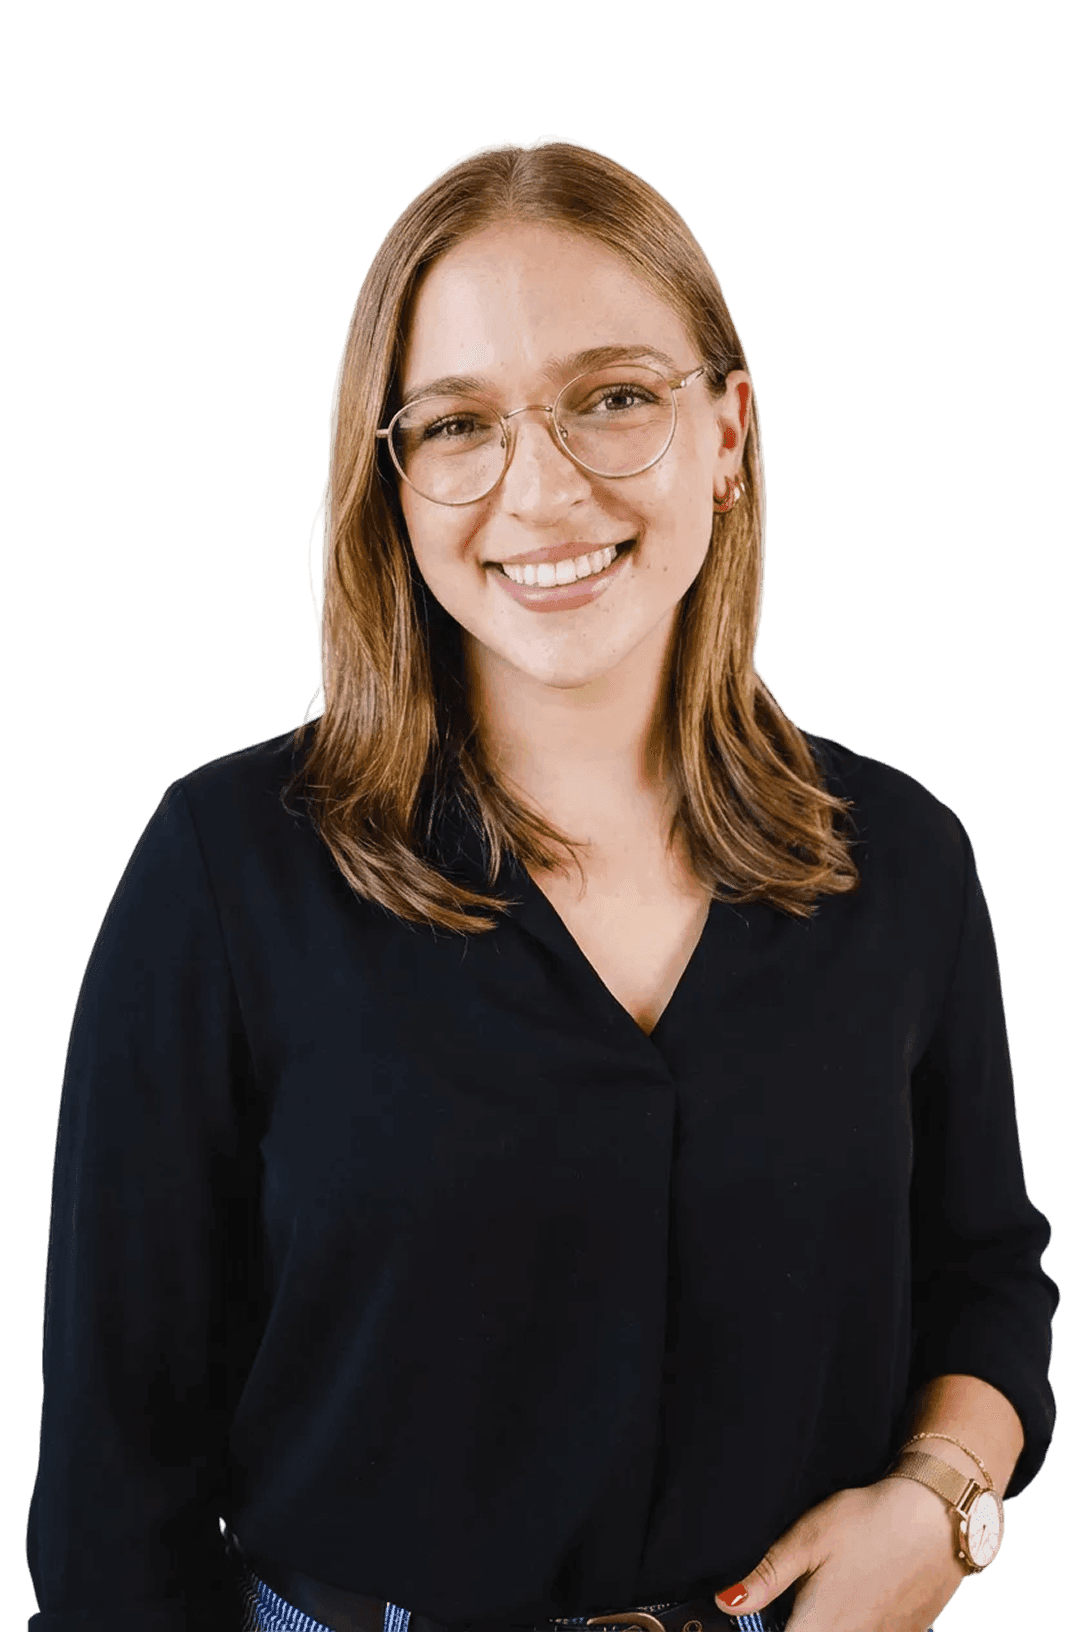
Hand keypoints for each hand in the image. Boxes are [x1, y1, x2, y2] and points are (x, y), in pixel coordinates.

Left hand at [713, 1476, 968, 1630]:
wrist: (937, 1519)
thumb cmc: (870, 1521)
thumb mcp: (807, 1538)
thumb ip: (766, 1578)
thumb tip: (725, 1602)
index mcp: (820, 1626)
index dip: (764, 1631)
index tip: (763, 1619)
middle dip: (797, 1624)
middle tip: (789, 1605)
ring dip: (822, 1625)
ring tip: (819, 1598)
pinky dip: (854, 1624)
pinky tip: (851, 1600)